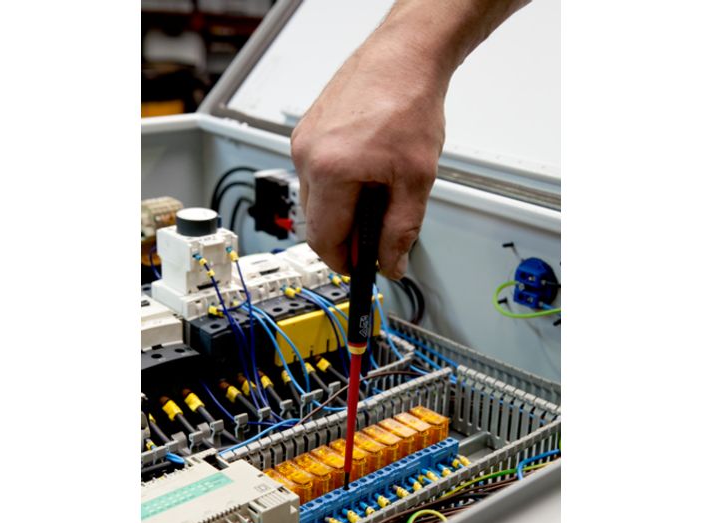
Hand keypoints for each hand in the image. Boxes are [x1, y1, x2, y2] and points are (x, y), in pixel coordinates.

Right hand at [290, 31, 446, 279]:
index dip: (344, 262)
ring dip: (343, 206)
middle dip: (346, 234)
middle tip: (379, 232)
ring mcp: (302, 140)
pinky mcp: (306, 130)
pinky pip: (316, 172)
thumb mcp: (416, 179)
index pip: (323, 240)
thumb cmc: (409, 102)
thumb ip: (402, 230)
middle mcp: (306, 155)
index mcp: (329, 171)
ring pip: (316, 198)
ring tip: (378, 190)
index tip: (360, 269)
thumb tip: (390, 263)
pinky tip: (367, 169)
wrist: (404, 57)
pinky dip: (339, 182)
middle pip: (315, 221)